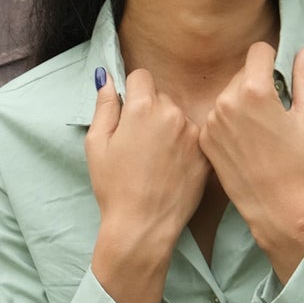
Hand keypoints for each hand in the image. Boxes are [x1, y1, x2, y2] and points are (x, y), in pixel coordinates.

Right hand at [85, 67, 208, 254]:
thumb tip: (106, 77)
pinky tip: (171, 168)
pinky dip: (183, 146)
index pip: (141, 76)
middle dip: (149, 110)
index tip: (127, 111)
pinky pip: (192, 137)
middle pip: (161, 96)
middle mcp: (173, 114)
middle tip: (138, 142)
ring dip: (168, 127)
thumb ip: (104, 105)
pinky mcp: (206, 154)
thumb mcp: (97, 144)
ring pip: (178, 117)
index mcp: (143, 107)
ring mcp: (193, 134)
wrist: (143, 226)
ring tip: (155, 159)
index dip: (131, 91)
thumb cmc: (114, 186)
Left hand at [198, 42, 303, 281]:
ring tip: (258, 131)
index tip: (279, 79)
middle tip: (272, 113)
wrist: (275, 204)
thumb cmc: (298, 161)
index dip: (272, 61)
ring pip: (228, 94)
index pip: (258, 51)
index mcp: (254, 89)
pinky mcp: (204, 138)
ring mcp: (211, 120)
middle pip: (242, 72)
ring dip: (241, 102)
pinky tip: (243, 143)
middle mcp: (226, 100)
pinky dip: (229, 122)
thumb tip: (303, 50)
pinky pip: (217, 115)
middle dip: (257, 84)